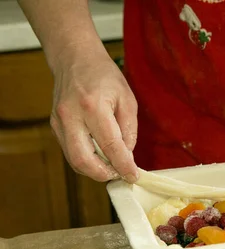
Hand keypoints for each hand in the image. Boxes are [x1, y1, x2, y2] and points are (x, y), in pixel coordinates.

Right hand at [49, 48, 138, 182]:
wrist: (75, 58)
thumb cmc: (104, 76)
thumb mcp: (127, 99)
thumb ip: (129, 129)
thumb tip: (127, 156)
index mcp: (93, 107)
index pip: (109, 146)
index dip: (123, 165)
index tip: (133, 176)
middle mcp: (71, 116)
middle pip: (83, 160)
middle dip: (104, 174)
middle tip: (120, 174)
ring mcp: (59, 122)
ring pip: (74, 160)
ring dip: (95, 170)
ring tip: (112, 167)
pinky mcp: (54, 126)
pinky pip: (70, 151)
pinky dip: (86, 160)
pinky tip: (100, 157)